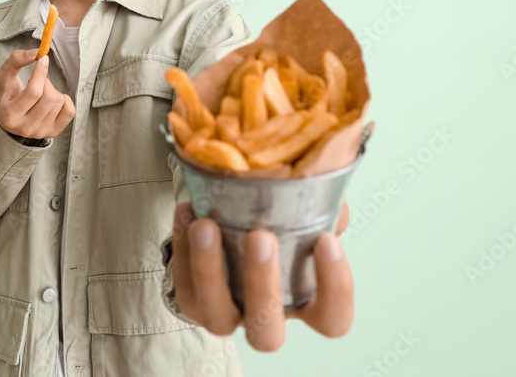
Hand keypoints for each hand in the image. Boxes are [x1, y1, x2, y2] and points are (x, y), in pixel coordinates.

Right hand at [0, 48, 75, 139]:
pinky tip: (53, 100)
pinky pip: (70, 111)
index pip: (33, 92)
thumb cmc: (6, 94)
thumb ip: (16, 60)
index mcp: (10, 115)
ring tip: (42, 92)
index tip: (42, 58)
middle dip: (46, 81)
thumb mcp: (3, 76)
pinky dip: (65, 100)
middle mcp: (25, 128)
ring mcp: (40, 132)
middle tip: (38, 80)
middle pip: (48, 97)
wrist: (7, 117)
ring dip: (53, 90)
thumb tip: (37, 53)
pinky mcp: (53, 132)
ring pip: (59, 102)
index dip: (41, 72)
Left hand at [171, 200, 352, 351]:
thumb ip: (318, 201)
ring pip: (217, 317)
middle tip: (260, 237)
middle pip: (267, 335)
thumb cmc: (278, 218)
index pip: (332, 319)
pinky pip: (183, 284)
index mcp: (306, 302)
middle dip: (262, 286)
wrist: (232, 214)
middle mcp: (266, 317)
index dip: (334, 288)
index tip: (326, 240)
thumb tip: (316, 179)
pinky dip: (181, 246)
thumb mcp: (304, 207)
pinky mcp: (192, 299)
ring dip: (209, 271)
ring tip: (206, 226)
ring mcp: (227, 313)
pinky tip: (187, 211)